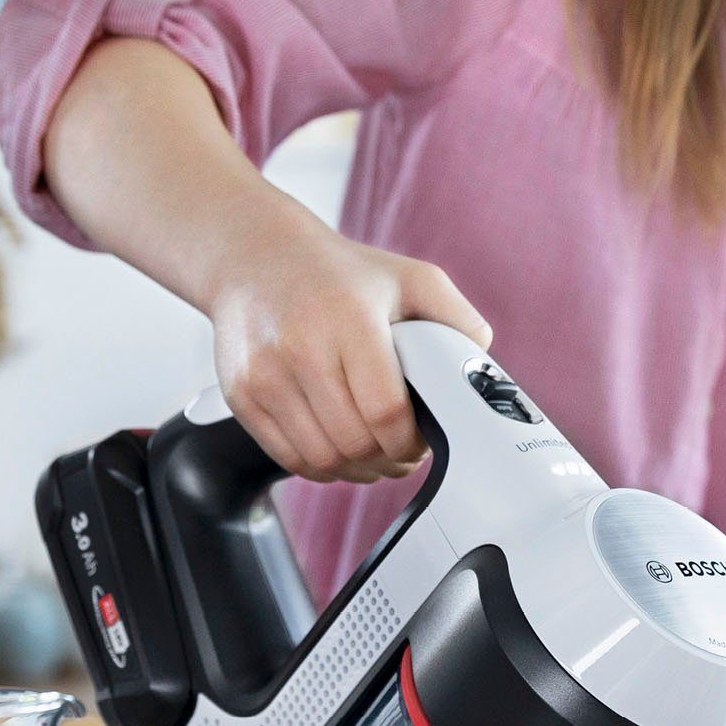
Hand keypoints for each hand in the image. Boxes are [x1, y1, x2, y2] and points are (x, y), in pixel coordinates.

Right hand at [206, 225, 490, 483]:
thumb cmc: (339, 272)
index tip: (422, 441)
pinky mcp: (242, 395)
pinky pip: (290, 458)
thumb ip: (457, 320)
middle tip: (403, 452)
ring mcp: (265, 375)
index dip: (411, 443)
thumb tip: (483, 370)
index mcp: (350, 320)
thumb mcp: (410, 277)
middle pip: (355, 444)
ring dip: (357, 470)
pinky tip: (339, 449)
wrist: (254, 255)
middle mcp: (301, 348)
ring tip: (374, 454)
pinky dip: (322, 467)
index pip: (386, 413)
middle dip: (389, 460)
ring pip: (322, 459)